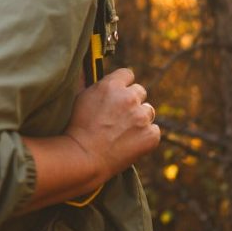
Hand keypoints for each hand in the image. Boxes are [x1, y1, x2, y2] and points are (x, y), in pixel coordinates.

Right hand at [64, 67, 159, 182]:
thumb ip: (96, 85)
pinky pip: (154, 130)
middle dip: (132, 101)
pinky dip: (145, 136)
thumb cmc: (78, 128)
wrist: (83, 156)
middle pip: (140, 91)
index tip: (119, 93)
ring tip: (123, 132)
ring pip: (148, 111)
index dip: (123, 84)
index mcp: (112, 85)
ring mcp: (142, 117)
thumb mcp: (81, 97)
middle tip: (119, 116)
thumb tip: (97, 74)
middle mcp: (129, 97)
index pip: (128, 74)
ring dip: (139, 118)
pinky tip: (130, 142)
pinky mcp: (150, 135)